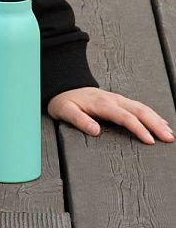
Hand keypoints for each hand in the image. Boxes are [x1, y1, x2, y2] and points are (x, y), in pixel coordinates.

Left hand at [47, 87, 174, 143]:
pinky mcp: (118, 100)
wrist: (62, 86)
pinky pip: (138, 106)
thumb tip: (96, 131)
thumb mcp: (64, 111)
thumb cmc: (63, 101)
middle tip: (168, 138)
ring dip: (156, 119)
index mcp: (101, 103)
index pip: (125, 117)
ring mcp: (116, 98)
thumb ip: (79, 120)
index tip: (149, 141)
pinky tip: (160, 122)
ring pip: (141, 107)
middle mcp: (112, 99)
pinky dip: (152, 114)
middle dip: (155, 124)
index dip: (138, 128)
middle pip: (139, 110)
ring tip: (169, 133)